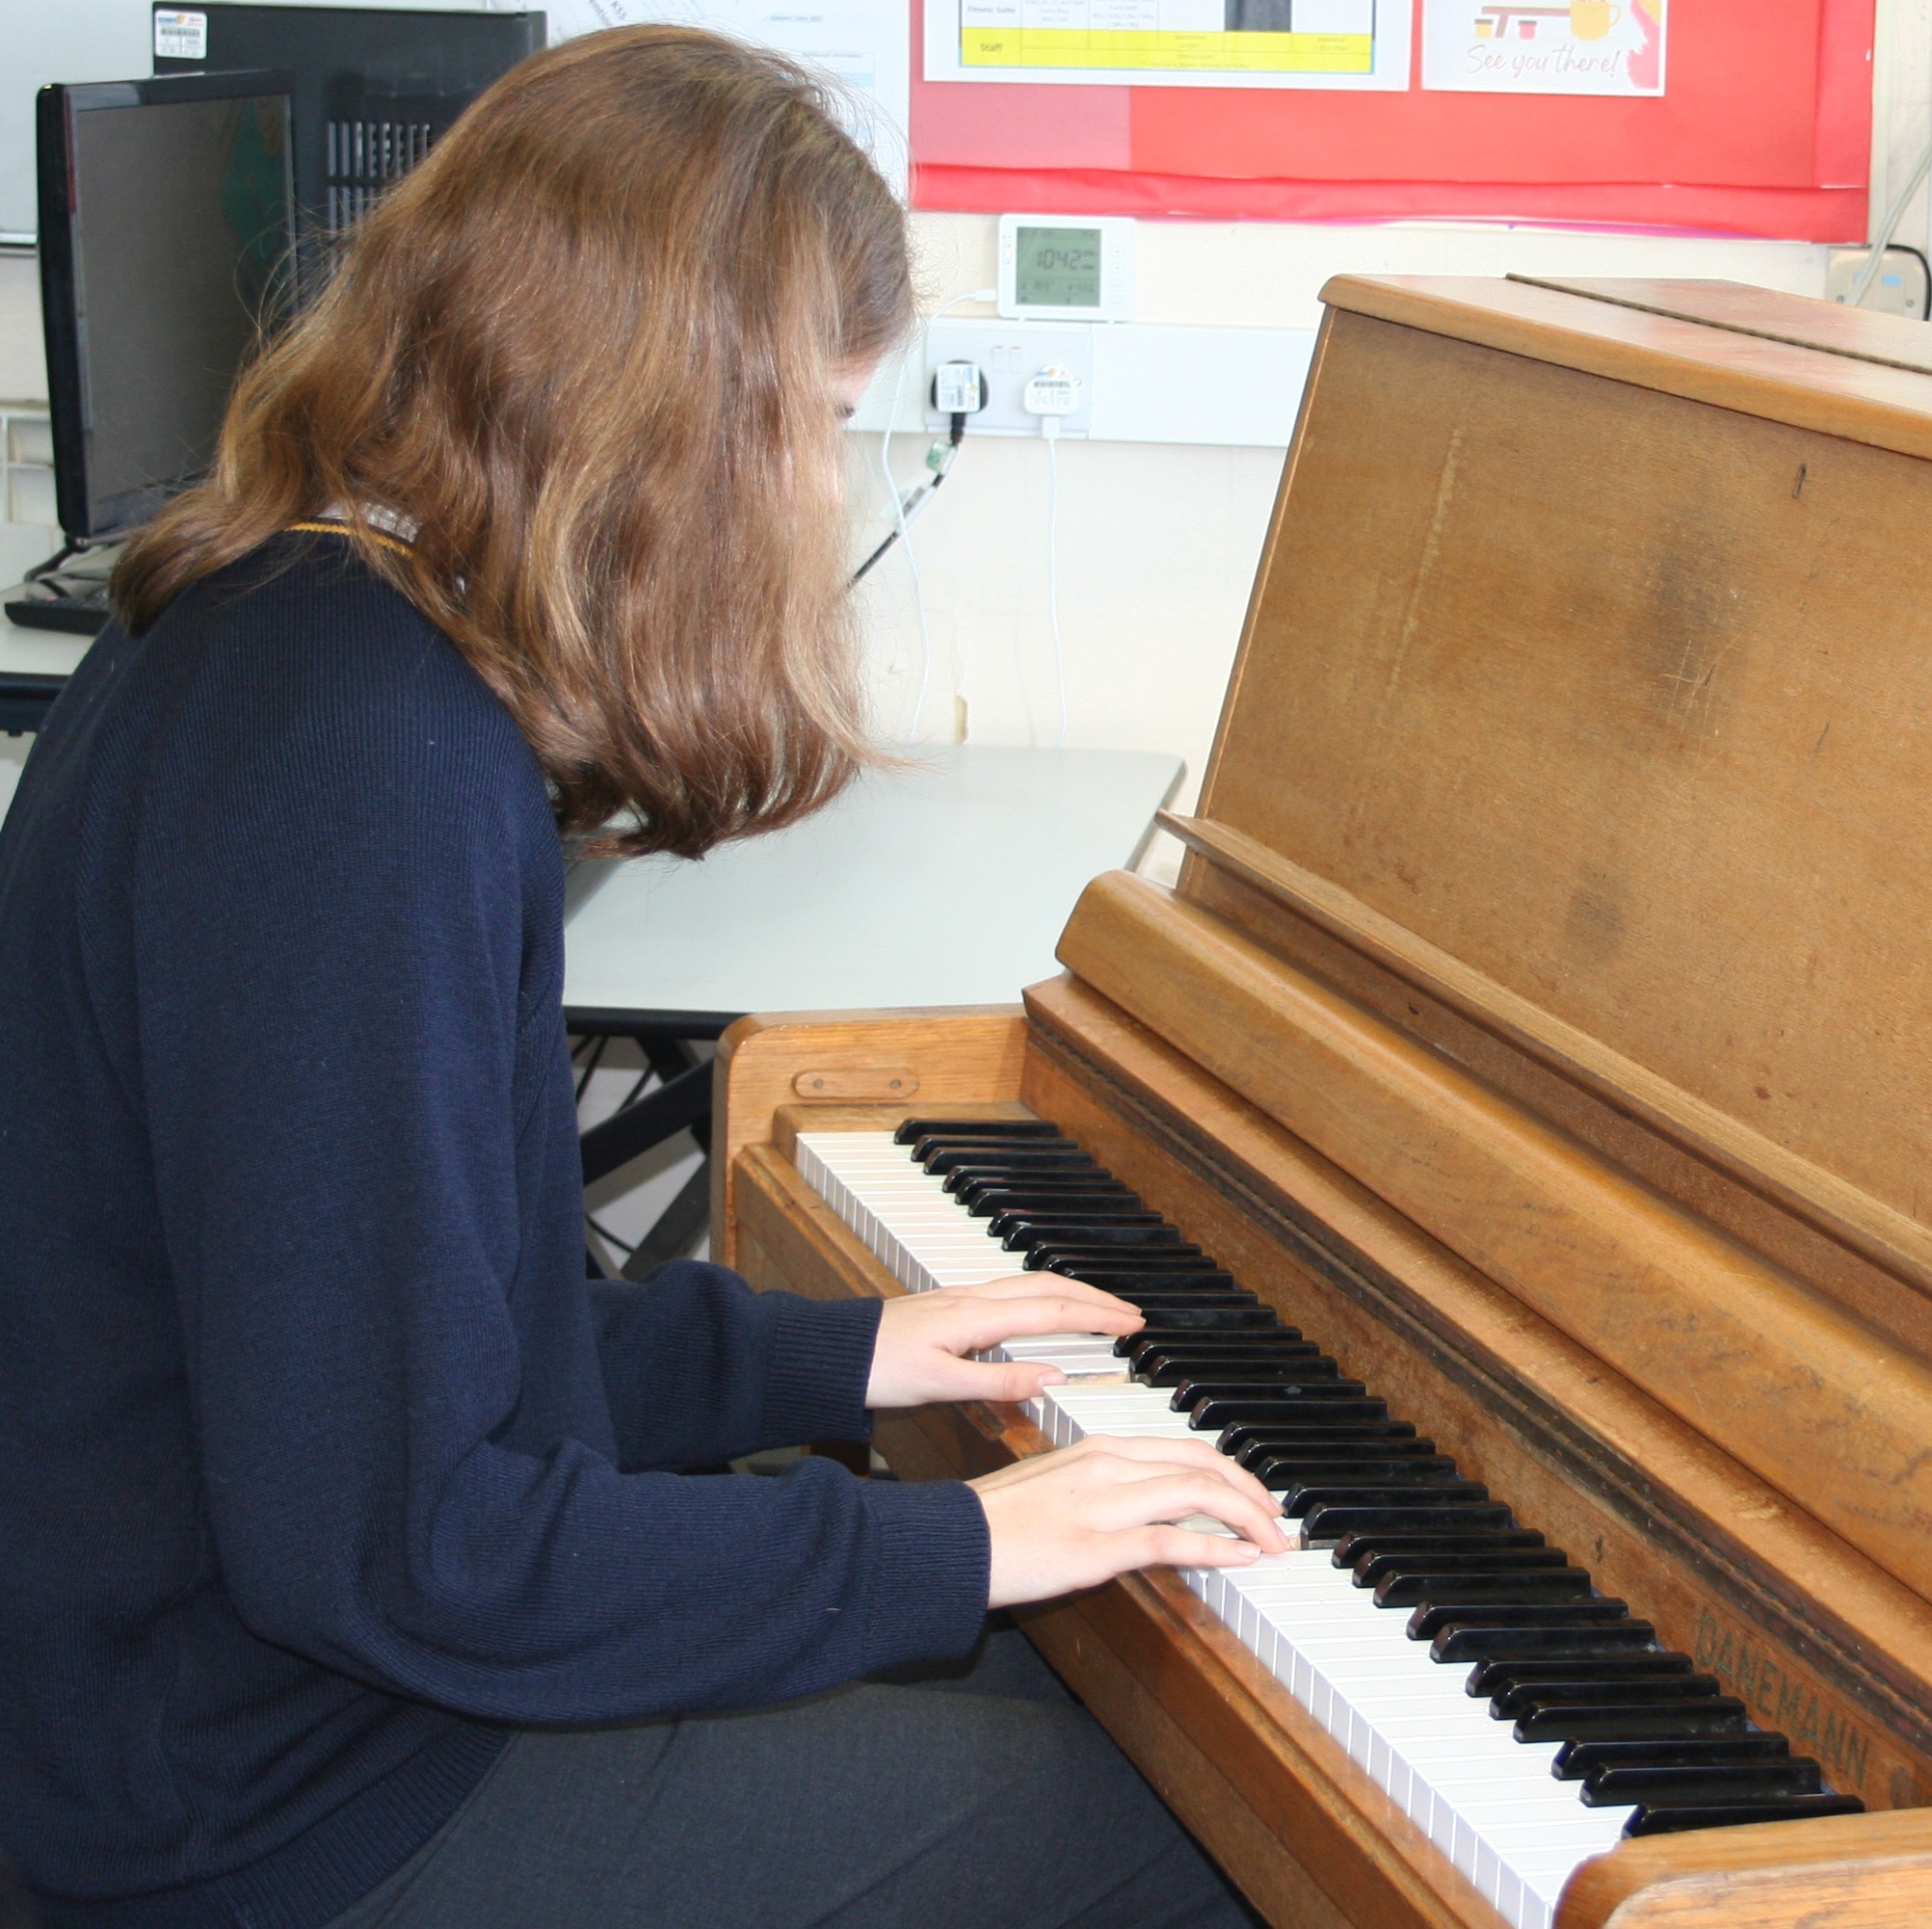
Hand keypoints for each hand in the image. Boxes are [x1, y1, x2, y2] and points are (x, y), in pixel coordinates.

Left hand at [863, 1276, 1143, 1409]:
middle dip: (1092, 1297)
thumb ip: (998, 1381)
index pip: (1052, 1312)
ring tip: (1097, 1309)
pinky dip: (1039, 1299)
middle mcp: (972, 1299)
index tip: (1132, 1323)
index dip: (1096, 1317)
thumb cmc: (876, 1369)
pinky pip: (1008, 1294)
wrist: (829, 1352)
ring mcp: (959, 1298)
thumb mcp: (939, 1384)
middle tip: (1129, 1312)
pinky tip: (1039, 1313)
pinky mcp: (947, 1306)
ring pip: (1028, 1286)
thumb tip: (1053, 1377)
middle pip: (1047, 1288)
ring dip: (1068, 1294)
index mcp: (976, 1316)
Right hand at [970, 1434, 1289, 1607]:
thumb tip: (1144, 1510)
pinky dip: (1215, 1549)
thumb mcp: (1054, 1486)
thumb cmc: (994, 1519)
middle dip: (1250, 1492)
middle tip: (1277, 1520)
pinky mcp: (1095, 1547)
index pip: (1184, 1448)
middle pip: (1200, 1464)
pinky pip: (1170, 1542)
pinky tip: (1240, 1559)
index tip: (1255, 1496)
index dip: (1230, 1471)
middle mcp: (1107, 1466)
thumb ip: (1101, 1489)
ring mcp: (1102, 1505)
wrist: (950, 1542)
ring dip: (1246, 1518)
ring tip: (1272, 1541)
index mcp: (1098, 1449)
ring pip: (1195, 1494)